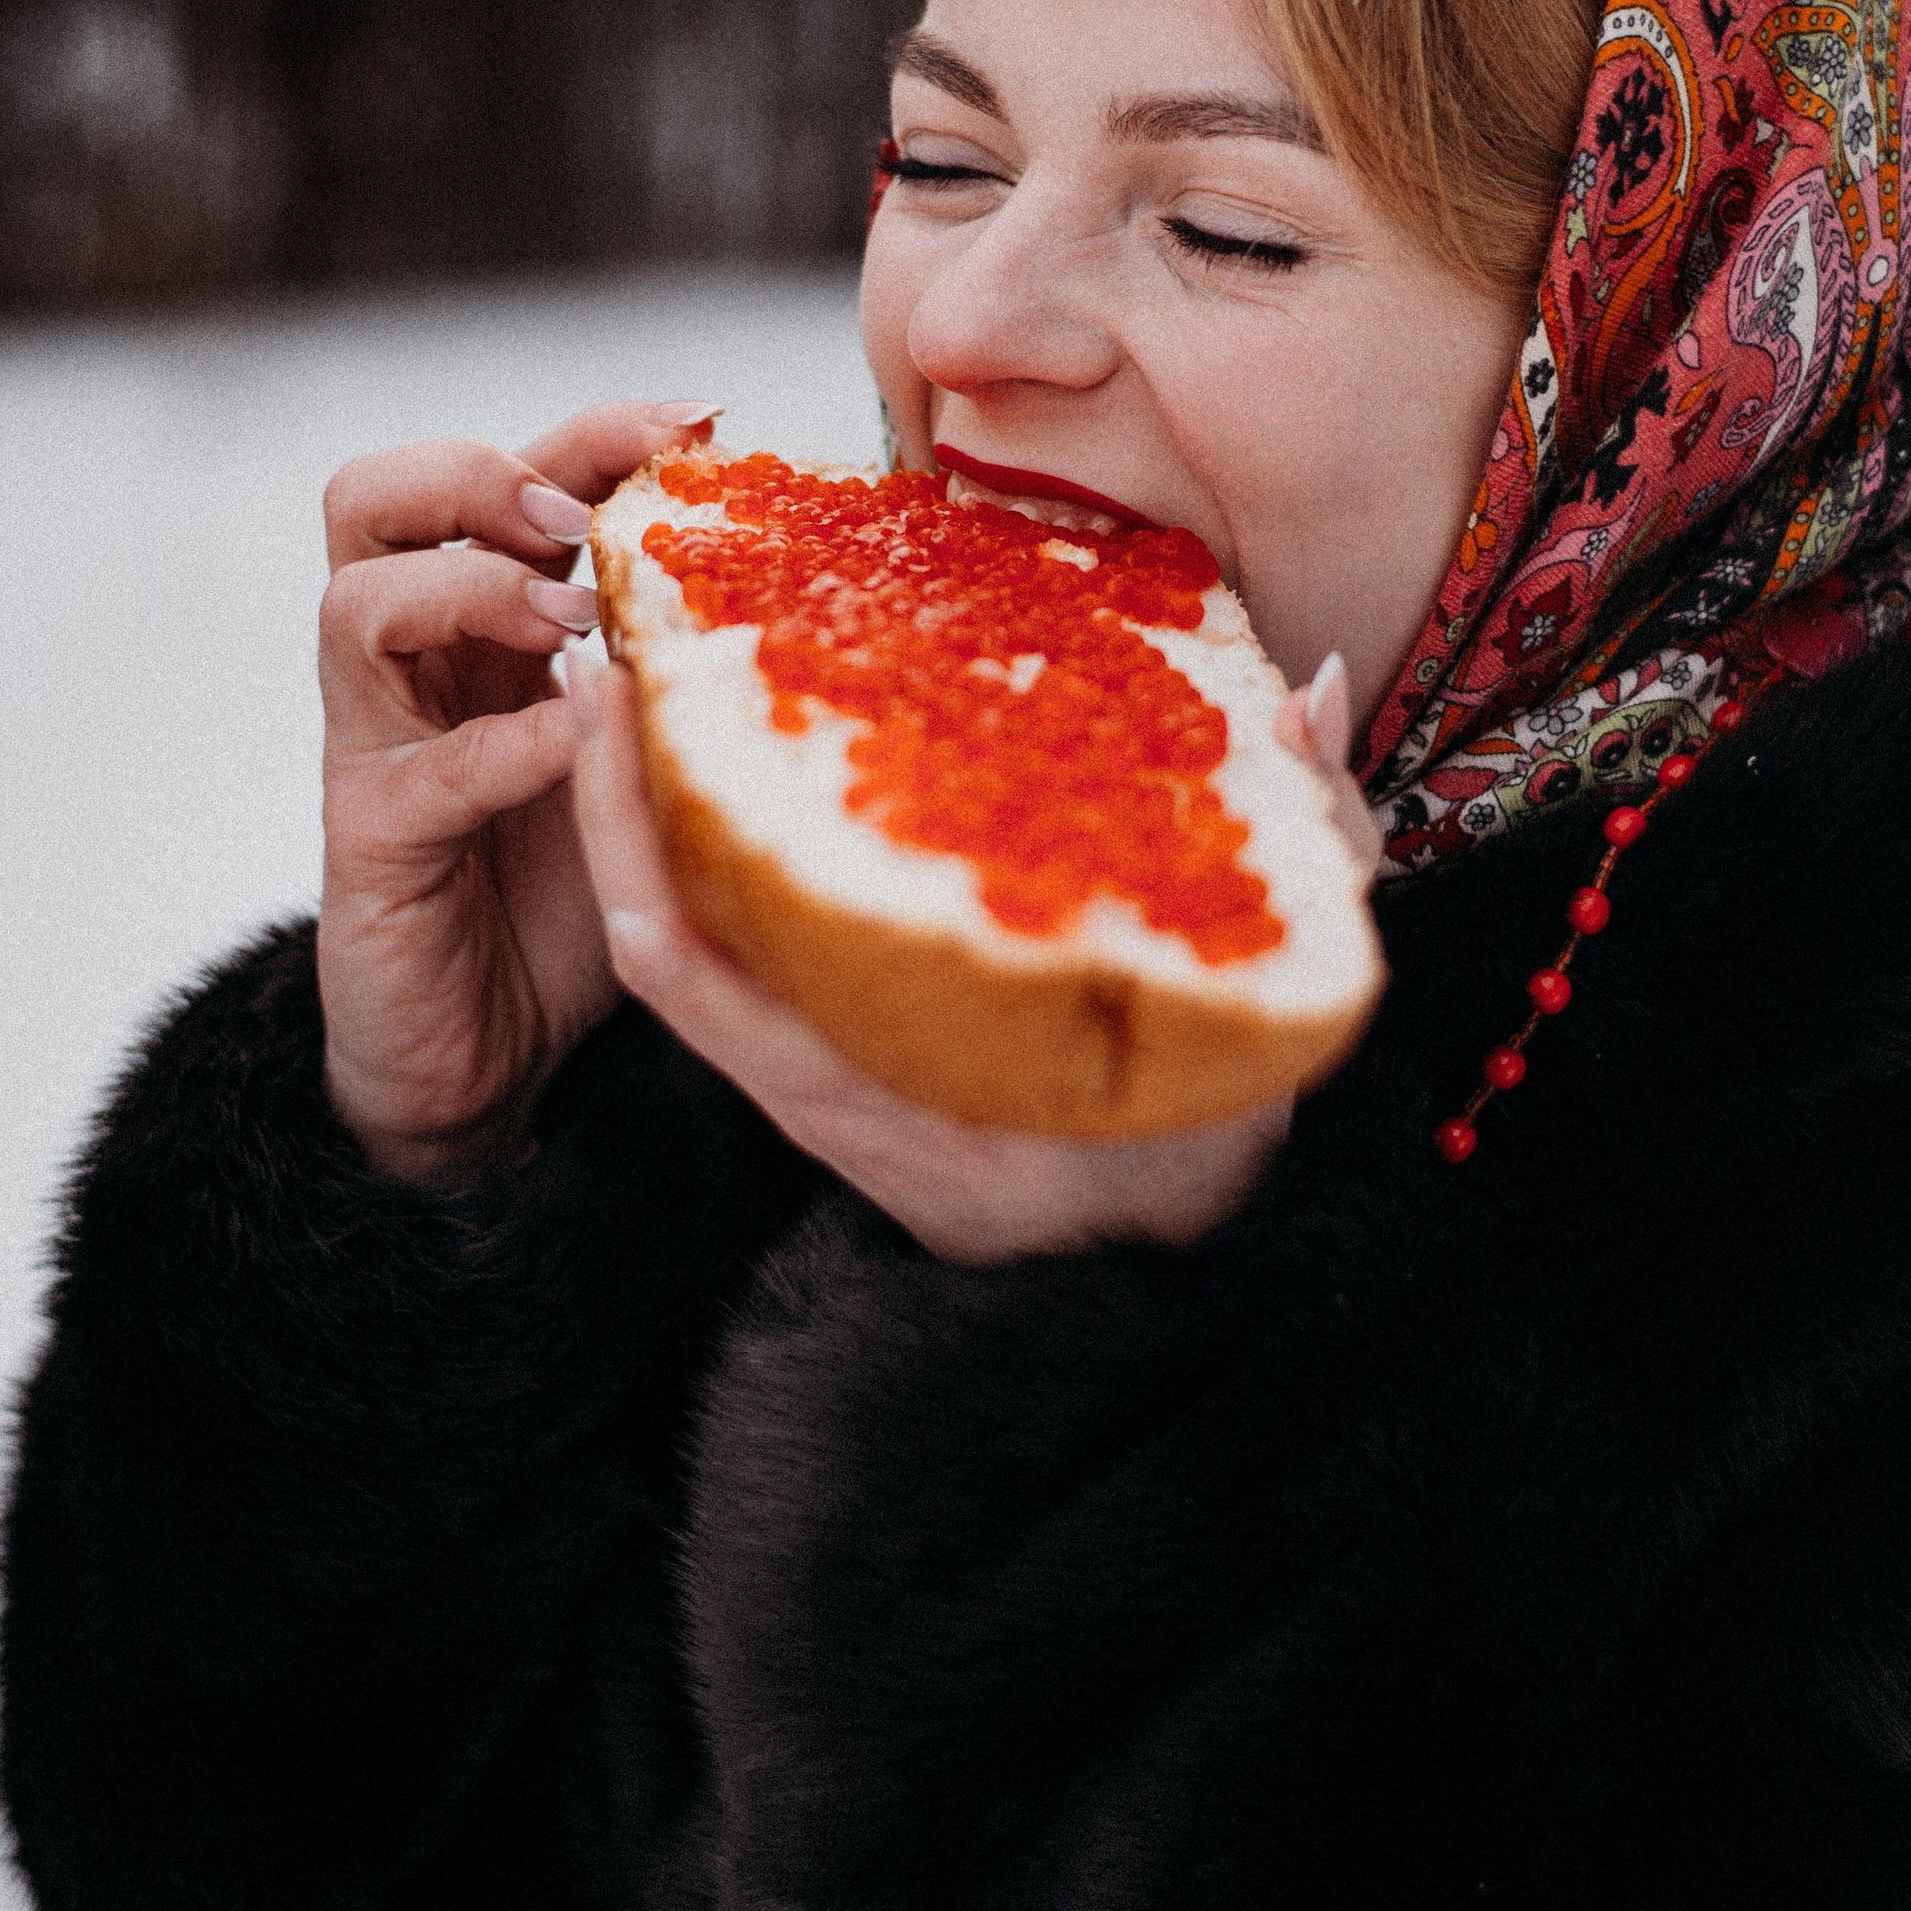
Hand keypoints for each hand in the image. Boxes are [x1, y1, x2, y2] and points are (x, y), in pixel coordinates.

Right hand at [316, 399, 720, 1184]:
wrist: (487, 1056)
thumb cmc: (570, 890)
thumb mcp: (646, 753)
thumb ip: (684, 664)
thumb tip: (819, 572)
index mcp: (482, 625)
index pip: (503, 477)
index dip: (590, 430)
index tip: (701, 424)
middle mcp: (413, 668)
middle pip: (370, 498)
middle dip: (483, 476)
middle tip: (582, 523)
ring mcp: (376, 751)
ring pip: (353, 605)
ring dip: (472, 588)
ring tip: (569, 617)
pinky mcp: (371, 848)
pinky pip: (416, 774)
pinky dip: (502, 744)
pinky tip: (575, 740)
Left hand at [568, 644, 1378, 1262]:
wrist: (1172, 1268)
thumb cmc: (1216, 1140)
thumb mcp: (1281, 1011)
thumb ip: (1307, 854)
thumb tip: (1302, 689)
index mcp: (915, 1120)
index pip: (720, 991)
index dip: (642, 848)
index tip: (620, 714)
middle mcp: (843, 1106)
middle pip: (673, 947)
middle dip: (617, 798)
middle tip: (603, 643)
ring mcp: (827, 1085)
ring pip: (689, 945)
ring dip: (639, 814)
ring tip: (626, 669)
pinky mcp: (832, 1060)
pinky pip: (732, 958)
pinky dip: (694, 855)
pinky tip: (694, 752)